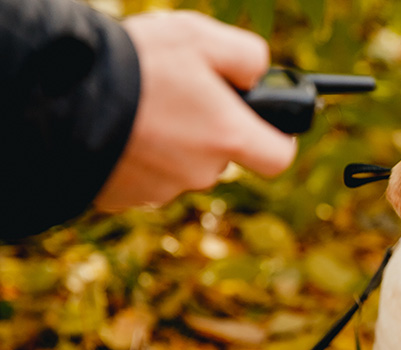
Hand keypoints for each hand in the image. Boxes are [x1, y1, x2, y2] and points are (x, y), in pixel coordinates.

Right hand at [94, 11, 295, 210]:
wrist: (57, 97)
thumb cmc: (137, 64)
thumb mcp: (202, 37)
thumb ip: (247, 56)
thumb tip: (258, 75)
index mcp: (228, 137)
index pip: (278, 158)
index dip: (277, 139)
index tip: (266, 122)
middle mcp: (200, 172)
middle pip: (222, 157)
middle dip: (209, 130)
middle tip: (181, 94)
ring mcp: (160, 190)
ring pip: (180, 165)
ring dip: (170, 141)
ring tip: (141, 104)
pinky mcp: (123, 198)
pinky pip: (142, 176)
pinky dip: (136, 155)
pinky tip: (118, 126)